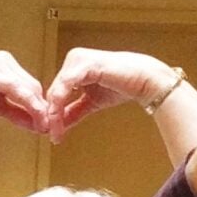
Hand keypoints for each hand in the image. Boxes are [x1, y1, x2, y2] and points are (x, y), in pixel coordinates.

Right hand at [0, 49, 52, 144]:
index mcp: (6, 66)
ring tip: (42, 126)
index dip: (40, 106)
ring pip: (27, 88)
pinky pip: (15, 88)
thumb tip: (39, 123)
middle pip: (33, 86)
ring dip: (36, 109)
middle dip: (40, 109)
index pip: (31, 85)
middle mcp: (4, 61)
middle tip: (46, 129)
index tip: (46, 124)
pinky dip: (27, 103)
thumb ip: (18, 114)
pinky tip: (34, 116)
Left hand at [43, 48, 184, 140]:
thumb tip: (59, 126)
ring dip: (54, 114)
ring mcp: (77, 59)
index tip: (52, 133)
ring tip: (56, 132)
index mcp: (73, 66)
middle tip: (53, 136)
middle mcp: (73, 59)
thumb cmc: (122, 86)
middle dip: (51, 117)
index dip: (52, 114)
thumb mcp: (92, 102)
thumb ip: (74, 111)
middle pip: (53, 92)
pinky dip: (60, 106)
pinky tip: (60, 121)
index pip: (56, 91)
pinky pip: (64, 86)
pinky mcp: (84, 64)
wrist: (144, 81)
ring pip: (56, 91)